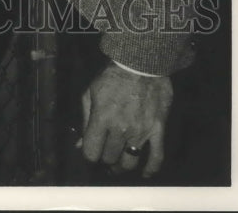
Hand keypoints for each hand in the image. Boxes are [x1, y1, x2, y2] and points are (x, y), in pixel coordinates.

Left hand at [78, 61, 172, 176]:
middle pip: (110, 158)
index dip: (89, 155)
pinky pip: (157, 157)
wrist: (141, 63)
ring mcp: (141, 131)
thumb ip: (85, 120)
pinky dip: (150, 169)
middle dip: (105, 157)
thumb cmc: (111, 77)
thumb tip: (80, 145)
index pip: (91, 152)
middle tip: (105, 152)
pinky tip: (144, 173)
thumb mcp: (90, 92)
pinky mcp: (157, 130)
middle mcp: (120, 128)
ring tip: (118, 163)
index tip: (91, 151)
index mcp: (101, 118)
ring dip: (122, 165)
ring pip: (129, 162)